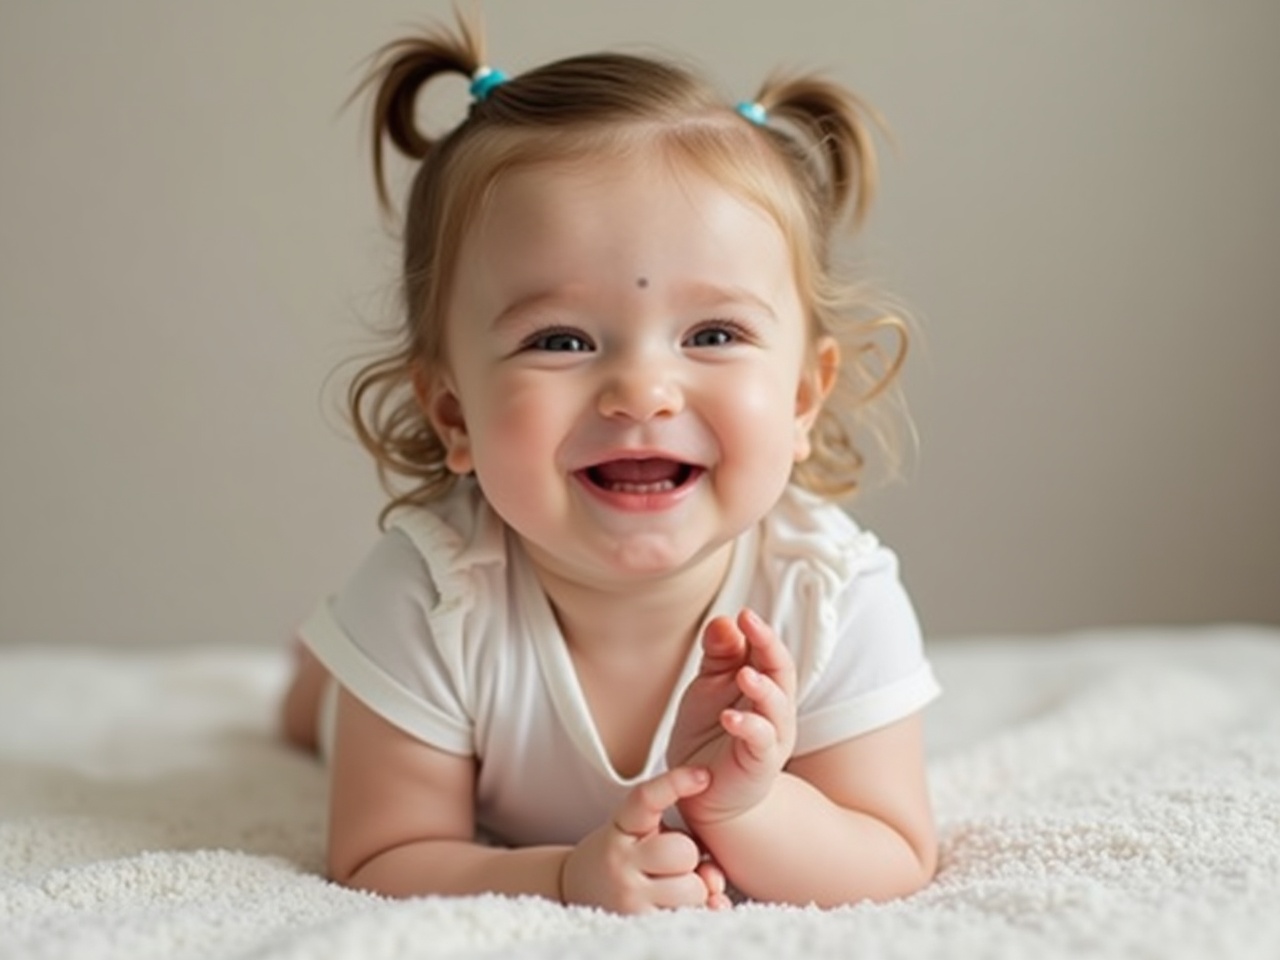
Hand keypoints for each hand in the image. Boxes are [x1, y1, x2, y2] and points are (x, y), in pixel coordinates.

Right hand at [560, 766, 730, 912]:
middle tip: (670, 863)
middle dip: (689, 857)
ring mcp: (628, 897)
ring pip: (692, 889)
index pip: (646, 799)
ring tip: (669, 885)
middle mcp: (620, 860)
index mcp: (621, 826)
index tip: (704, 775)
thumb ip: (682, 840)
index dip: (676, 783)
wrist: (577, 888)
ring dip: (692, 887)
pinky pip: (689, 916)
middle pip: (683, 852)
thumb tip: (715, 880)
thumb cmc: (626, 854)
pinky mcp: (639, 924)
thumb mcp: (642, 832)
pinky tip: (676, 904)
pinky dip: (693, 910)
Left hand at [667, 609, 797, 828]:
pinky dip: (748, 727)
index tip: (744, 613)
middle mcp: (774, 708)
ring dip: (763, 688)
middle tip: (750, 624)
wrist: (699, 788)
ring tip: (744, 674)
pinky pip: (761, 742)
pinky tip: (729, 717)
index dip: (760, 632)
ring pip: (778, 706)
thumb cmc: (706, 733)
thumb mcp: (706, 687)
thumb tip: (725, 620)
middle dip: (768, 646)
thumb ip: (717, 655)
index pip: (769, 652)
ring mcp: (772, 736)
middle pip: (781, 671)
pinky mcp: (761, 764)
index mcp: (762, 684)